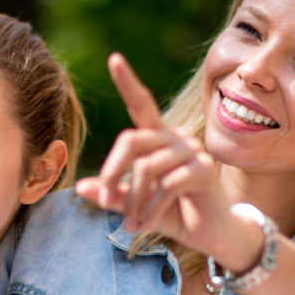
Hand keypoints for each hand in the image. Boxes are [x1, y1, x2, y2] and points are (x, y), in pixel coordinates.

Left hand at [74, 54, 260, 269]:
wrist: (214, 236)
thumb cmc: (175, 215)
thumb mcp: (138, 206)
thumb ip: (114, 195)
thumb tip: (80, 187)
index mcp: (159, 140)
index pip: (142, 105)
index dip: (128, 83)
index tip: (114, 59)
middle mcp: (176, 138)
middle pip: (131, 140)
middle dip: (111, 172)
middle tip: (102, 201)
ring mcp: (193, 152)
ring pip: (146, 168)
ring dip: (133, 202)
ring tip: (131, 225)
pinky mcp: (204, 171)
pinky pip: (166, 186)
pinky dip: (150, 210)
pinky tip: (146, 225)